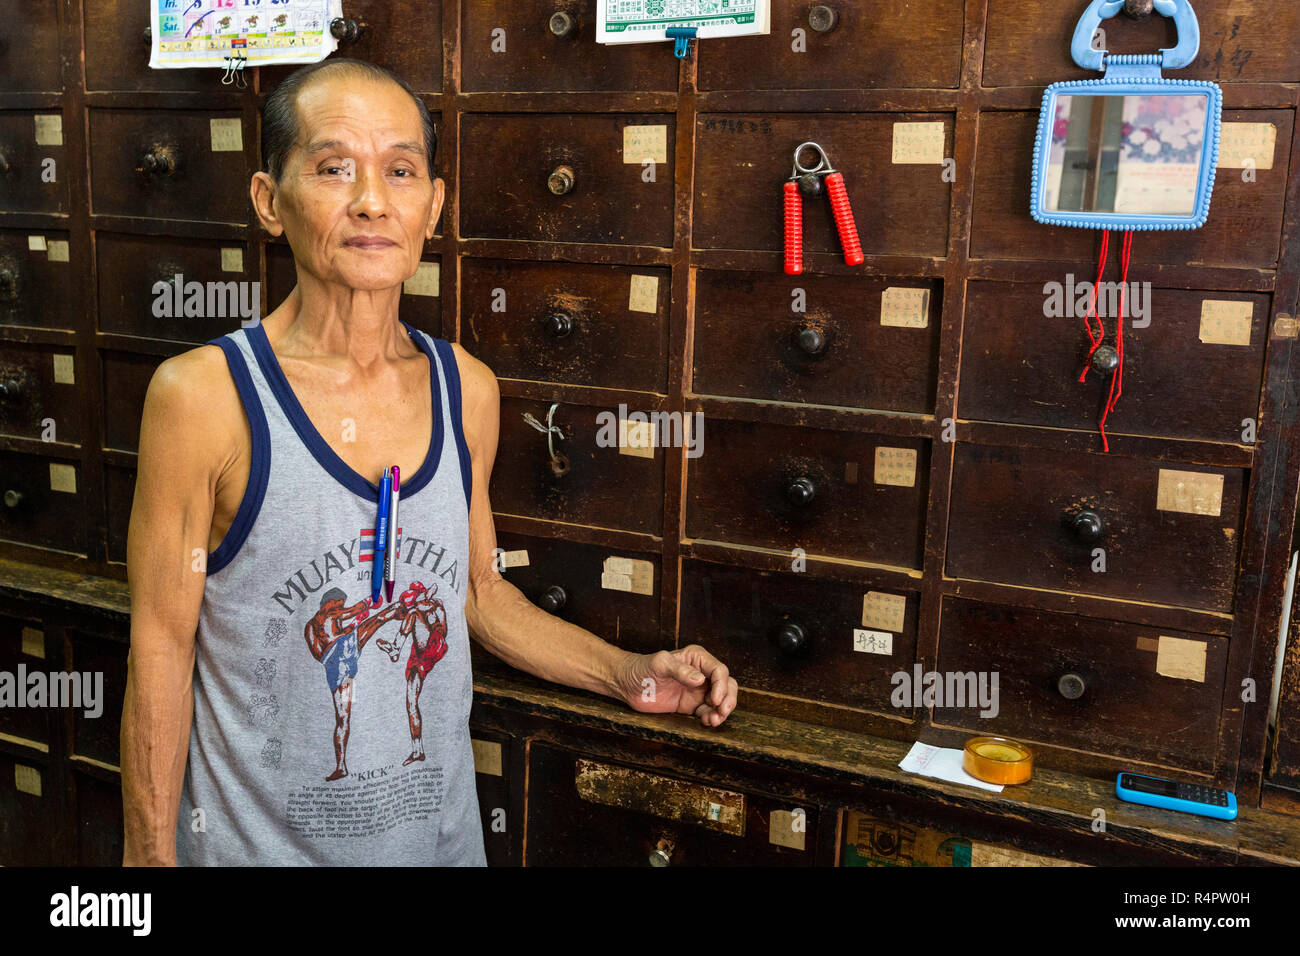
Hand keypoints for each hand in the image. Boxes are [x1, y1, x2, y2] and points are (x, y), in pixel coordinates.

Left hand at [615, 645, 737, 727]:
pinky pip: (709, 711)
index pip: (719, 670)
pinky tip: (705, 721)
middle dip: (728, 699)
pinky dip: (711, 717)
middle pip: (727, 685)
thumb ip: (679, 670)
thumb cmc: (641, 668)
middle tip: (721, 712)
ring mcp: (698, 690)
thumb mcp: (659, 665)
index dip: (722, 685)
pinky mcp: (692, 705)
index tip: (715, 699)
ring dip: (722, 711)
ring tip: (713, 720)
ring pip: (722, 700)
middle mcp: (701, 673)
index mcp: (697, 658)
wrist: (626, 684)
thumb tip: (700, 680)